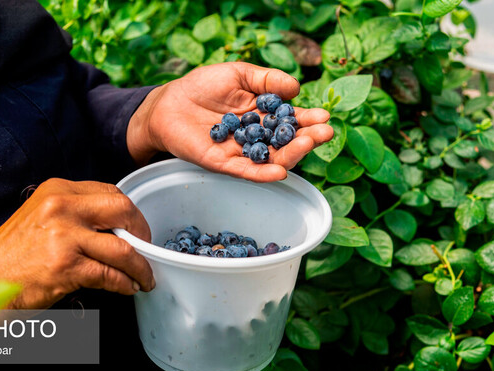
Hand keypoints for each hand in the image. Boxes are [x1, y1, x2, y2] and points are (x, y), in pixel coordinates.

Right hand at [0, 179, 154, 308]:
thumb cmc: (11, 255)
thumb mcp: (42, 218)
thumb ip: (76, 214)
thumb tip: (117, 226)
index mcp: (57, 190)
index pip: (110, 192)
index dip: (130, 213)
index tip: (137, 229)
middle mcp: (61, 206)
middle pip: (123, 210)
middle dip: (142, 232)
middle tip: (146, 249)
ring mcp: (63, 235)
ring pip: (123, 248)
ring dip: (140, 266)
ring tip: (144, 276)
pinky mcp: (64, 265)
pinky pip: (110, 274)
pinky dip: (125, 284)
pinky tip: (128, 287)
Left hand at [127, 62, 333, 181]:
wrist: (168, 103)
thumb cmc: (202, 86)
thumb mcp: (238, 74)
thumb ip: (266, 80)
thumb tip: (296, 88)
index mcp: (262, 115)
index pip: (290, 120)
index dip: (308, 120)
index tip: (325, 117)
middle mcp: (255, 137)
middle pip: (286, 142)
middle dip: (307, 138)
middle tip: (324, 133)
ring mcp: (240, 152)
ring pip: (271, 159)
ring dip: (291, 155)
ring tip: (306, 144)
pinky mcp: (222, 163)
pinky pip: (246, 171)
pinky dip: (263, 173)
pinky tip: (280, 172)